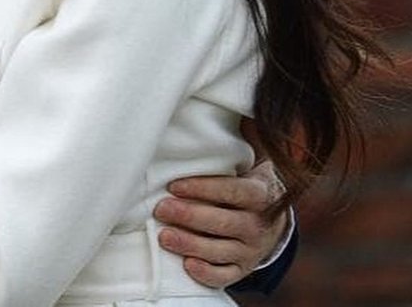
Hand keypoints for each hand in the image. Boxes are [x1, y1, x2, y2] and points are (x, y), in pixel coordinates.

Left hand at [153, 159, 287, 287]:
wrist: (272, 216)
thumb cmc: (242, 186)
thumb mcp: (241, 171)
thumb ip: (219, 167)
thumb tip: (182, 155)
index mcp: (259, 195)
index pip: (229, 191)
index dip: (200, 188)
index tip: (172, 186)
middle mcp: (258, 226)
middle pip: (222, 222)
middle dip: (188, 216)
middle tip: (161, 209)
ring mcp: (252, 251)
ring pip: (220, 251)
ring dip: (190, 244)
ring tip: (165, 236)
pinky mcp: (244, 269)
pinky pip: (226, 276)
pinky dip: (207, 274)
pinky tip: (187, 265)